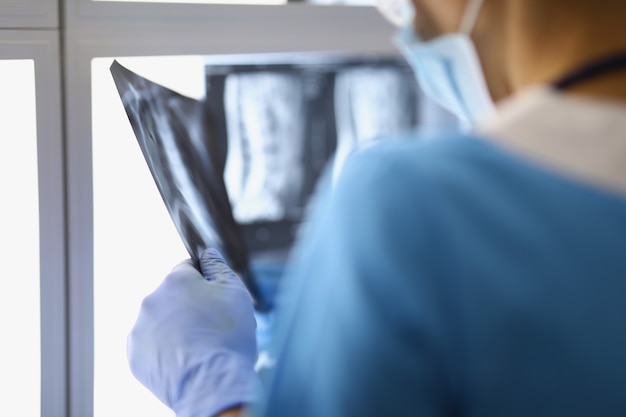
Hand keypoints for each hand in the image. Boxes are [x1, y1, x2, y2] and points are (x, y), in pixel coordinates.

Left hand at [128, 248, 256, 416]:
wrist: (213, 385)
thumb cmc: (227, 339)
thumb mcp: (235, 293)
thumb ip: (218, 267)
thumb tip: (207, 253)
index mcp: (175, 281)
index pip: (187, 268)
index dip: (204, 283)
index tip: (214, 300)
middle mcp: (151, 300)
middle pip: (172, 295)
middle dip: (188, 306)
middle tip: (210, 326)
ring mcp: (139, 329)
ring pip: (160, 320)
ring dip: (174, 327)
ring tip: (198, 346)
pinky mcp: (134, 355)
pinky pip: (150, 344)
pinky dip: (164, 349)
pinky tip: (184, 358)